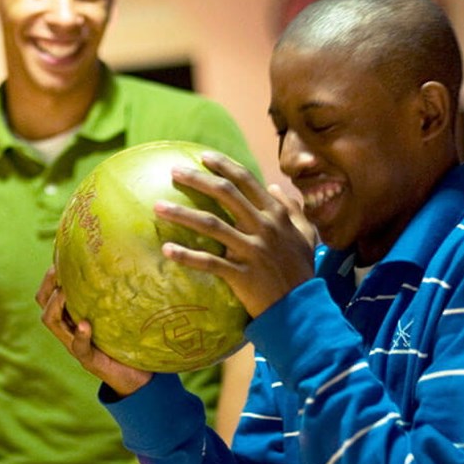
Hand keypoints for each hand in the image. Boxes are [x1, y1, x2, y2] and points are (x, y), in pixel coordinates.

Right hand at [36, 267, 151, 396]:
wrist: (138, 377)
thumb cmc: (129, 340)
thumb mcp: (119, 312)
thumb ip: (117, 294)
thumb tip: (133, 257)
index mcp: (74, 314)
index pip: (50, 291)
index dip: (50, 274)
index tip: (59, 256)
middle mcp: (69, 328)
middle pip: (43, 303)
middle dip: (47, 285)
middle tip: (58, 270)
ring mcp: (76, 344)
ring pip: (51, 321)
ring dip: (56, 305)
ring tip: (64, 292)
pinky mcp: (88, 360)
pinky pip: (78, 347)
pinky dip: (80, 336)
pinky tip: (84, 326)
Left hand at [155, 152, 314, 317]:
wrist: (302, 307)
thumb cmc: (300, 269)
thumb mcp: (305, 234)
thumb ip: (293, 208)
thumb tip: (275, 187)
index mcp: (276, 214)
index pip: (247, 181)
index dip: (224, 165)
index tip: (203, 156)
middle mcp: (263, 227)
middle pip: (226, 194)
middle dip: (198, 179)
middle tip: (173, 171)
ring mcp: (251, 250)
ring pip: (211, 225)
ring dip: (182, 214)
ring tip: (157, 206)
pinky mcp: (241, 274)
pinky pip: (209, 262)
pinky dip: (187, 256)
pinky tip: (166, 250)